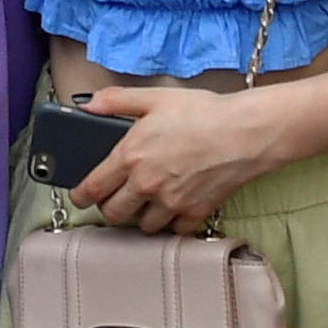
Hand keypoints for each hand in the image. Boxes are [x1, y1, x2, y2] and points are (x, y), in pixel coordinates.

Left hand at [70, 80, 290, 234]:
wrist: (246, 132)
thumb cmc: (204, 112)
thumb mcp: (155, 97)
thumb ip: (116, 101)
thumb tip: (88, 105)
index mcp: (130, 156)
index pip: (92, 189)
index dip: (80, 196)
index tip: (80, 196)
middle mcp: (145, 185)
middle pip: (113, 214)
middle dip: (111, 207)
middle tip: (117, 197)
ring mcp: (170, 203)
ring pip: (143, 226)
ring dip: (142, 215)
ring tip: (150, 200)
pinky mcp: (194, 214)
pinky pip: (175, 230)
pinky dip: (173, 222)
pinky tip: (177, 206)